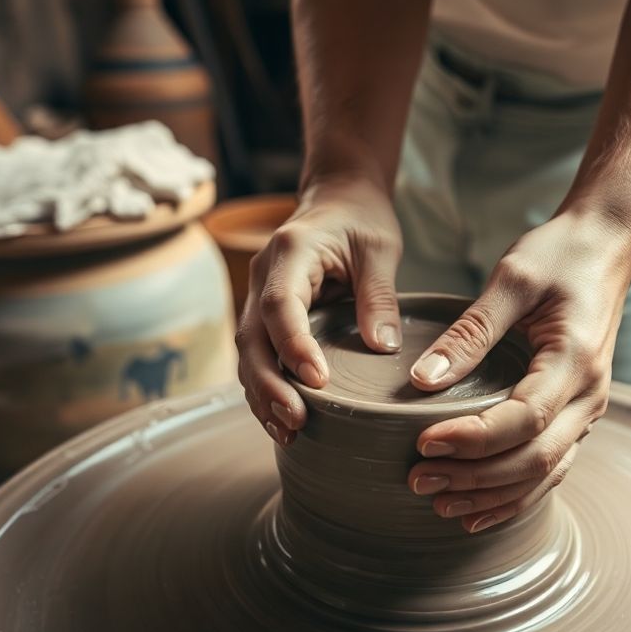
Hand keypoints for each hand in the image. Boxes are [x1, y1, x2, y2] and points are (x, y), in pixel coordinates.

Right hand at [236, 176, 402, 445]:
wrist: (338, 199)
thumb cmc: (360, 219)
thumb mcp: (379, 249)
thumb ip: (379, 296)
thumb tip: (382, 348)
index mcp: (289, 252)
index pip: (280, 305)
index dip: (293, 345)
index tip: (317, 380)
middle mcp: (262, 276)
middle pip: (252, 338)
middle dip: (269, 385)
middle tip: (295, 422)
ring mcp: (257, 297)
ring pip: (248, 354)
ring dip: (263, 395)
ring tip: (288, 432)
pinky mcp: (265, 317)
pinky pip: (258, 357)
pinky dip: (266, 389)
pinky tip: (283, 420)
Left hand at [406, 212, 630, 532]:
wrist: (607, 248)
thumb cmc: (561, 255)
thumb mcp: (512, 278)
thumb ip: (470, 331)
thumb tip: (424, 380)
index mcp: (576, 360)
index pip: (524, 418)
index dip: (474, 438)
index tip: (423, 443)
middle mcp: (590, 395)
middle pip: (535, 458)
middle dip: (475, 478)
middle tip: (417, 480)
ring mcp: (587, 409)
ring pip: (545, 473)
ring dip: (492, 495)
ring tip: (438, 503)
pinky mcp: (576, 414)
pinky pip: (550, 468)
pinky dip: (515, 494)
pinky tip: (477, 510)